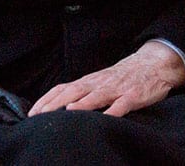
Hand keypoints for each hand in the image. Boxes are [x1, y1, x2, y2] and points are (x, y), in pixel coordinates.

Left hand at [28, 40, 184, 116]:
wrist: (154, 64)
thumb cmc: (124, 76)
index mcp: (90, 81)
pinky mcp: (134, 95)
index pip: (64, 88)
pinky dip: (114, 112)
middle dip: (57, 103)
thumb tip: (59, 107)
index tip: (31, 113)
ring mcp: (117, 89)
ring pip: (97, 96)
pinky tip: (106, 120)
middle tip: (41, 115)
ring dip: (82, 104)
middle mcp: (100, 84)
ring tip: (69, 111)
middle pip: (75, 91)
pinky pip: (123, 104)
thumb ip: (83, 92)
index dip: (47, 100)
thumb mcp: (100, 81)